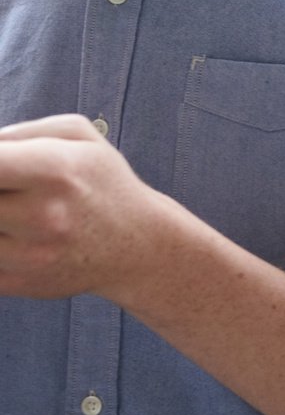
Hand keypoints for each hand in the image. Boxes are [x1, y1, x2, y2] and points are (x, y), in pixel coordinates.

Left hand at [0, 114, 177, 300]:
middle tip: (12, 190)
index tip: (2, 168)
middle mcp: (43, 216)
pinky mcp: (19, 282)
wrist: (142, 247)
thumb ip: (20, 132)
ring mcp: (31, 255)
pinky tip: (19, 238)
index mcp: (56, 171)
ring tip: (16, 212)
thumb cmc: (104, 184)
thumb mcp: (79, 138)